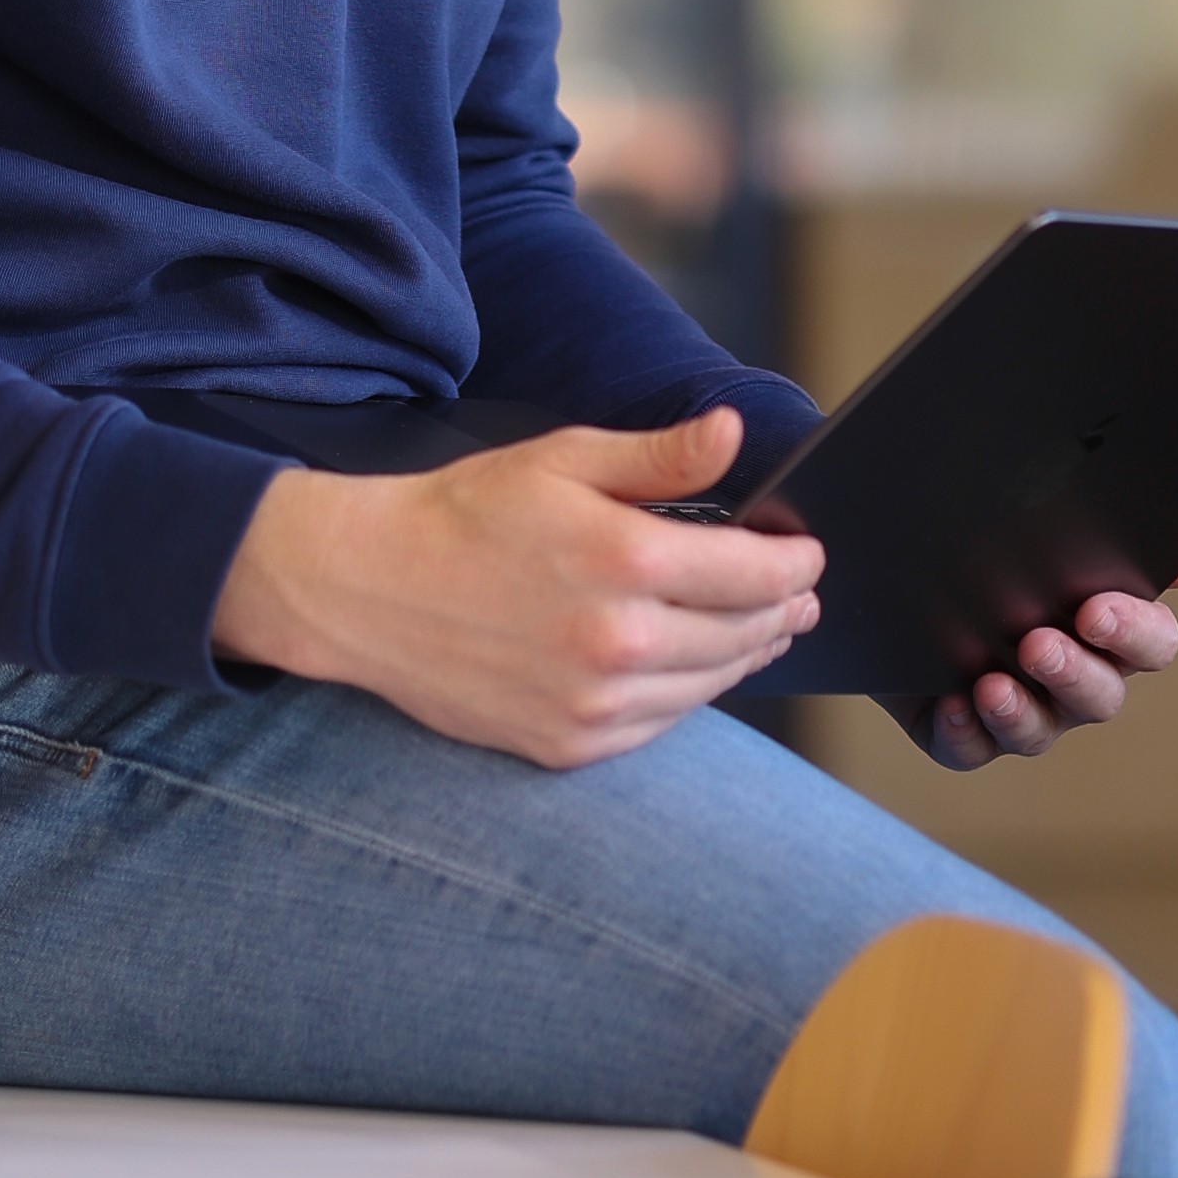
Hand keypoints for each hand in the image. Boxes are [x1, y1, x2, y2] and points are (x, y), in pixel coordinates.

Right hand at [212, 404, 820, 770]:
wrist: (369, 589)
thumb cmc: (465, 513)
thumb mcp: (563, 460)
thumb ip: (658, 457)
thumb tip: (733, 433)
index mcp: (626, 561)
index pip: (757, 574)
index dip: (796, 563)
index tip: (808, 554)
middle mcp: (619, 642)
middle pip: (744, 633)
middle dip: (782, 610)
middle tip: (798, 596)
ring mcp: (593, 703)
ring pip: (709, 686)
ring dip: (743, 656)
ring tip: (760, 631)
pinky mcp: (567, 745)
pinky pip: (658, 725)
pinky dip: (685, 695)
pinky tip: (689, 669)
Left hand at [927, 538, 1177, 770]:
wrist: (893, 563)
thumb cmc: (988, 540)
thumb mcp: (1047, 525)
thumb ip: (1124, 534)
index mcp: (1106, 626)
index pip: (1149, 643)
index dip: (1131, 632)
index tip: (1096, 608)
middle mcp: (1071, 676)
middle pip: (1100, 696)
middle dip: (1074, 673)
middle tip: (1037, 643)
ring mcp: (1019, 710)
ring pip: (1039, 731)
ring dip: (1021, 711)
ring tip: (992, 683)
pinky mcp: (960, 732)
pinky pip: (969, 751)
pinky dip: (964, 733)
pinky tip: (954, 705)